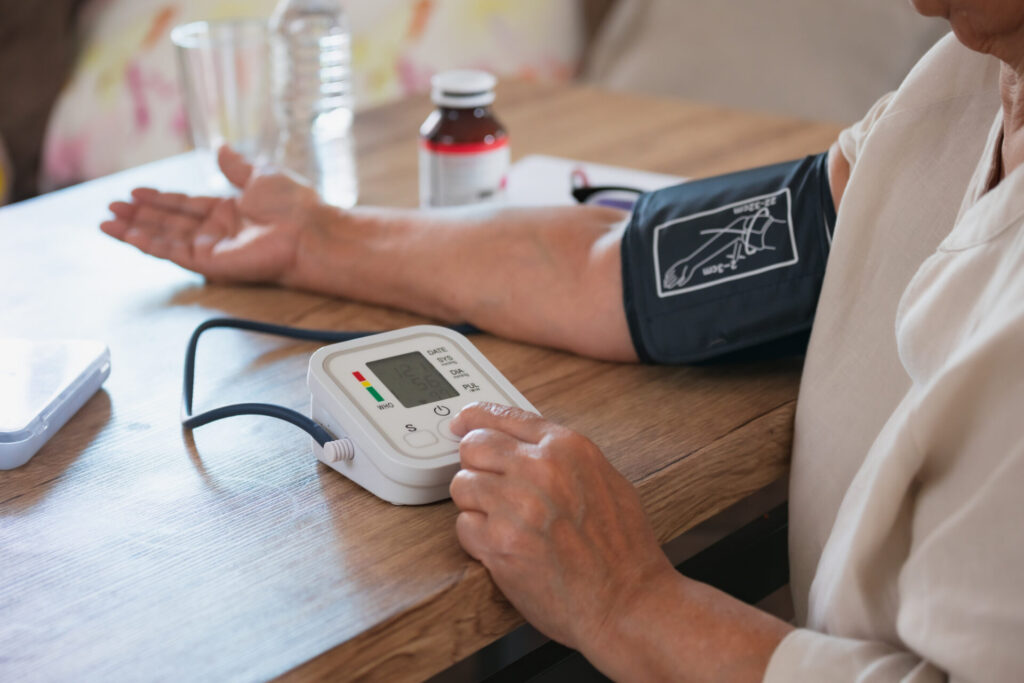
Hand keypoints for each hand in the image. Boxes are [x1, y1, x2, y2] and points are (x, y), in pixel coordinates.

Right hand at [101, 147, 323, 284]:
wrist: (309, 231)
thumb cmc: (295, 206)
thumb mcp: (262, 175)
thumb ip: (237, 166)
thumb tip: (221, 146)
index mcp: (228, 210)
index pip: (185, 205)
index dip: (159, 199)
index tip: (134, 191)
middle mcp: (217, 231)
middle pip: (169, 222)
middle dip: (139, 215)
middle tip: (110, 207)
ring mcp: (212, 248)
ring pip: (164, 239)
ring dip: (134, 230)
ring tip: (106, 222)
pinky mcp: (211, 263)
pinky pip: (173, 253)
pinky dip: (149, 244)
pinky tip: (128, 235)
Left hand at [449, 403, 675, 654]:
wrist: (627, 601)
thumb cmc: (623, 549)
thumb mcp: (606, 480)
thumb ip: (563, 457)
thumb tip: (526, 447)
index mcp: (567, 448)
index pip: (504, 416)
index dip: (475, 418)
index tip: (460, 422)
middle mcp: (539, 469)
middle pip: (474, 445)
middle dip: (476, 464)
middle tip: (488, 485)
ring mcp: (515, 505)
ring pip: (462, 484)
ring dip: (475, 503)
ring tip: (503, 523)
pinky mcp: (498, 544)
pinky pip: (463, 526)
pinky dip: (477, 538)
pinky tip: (504, 547)